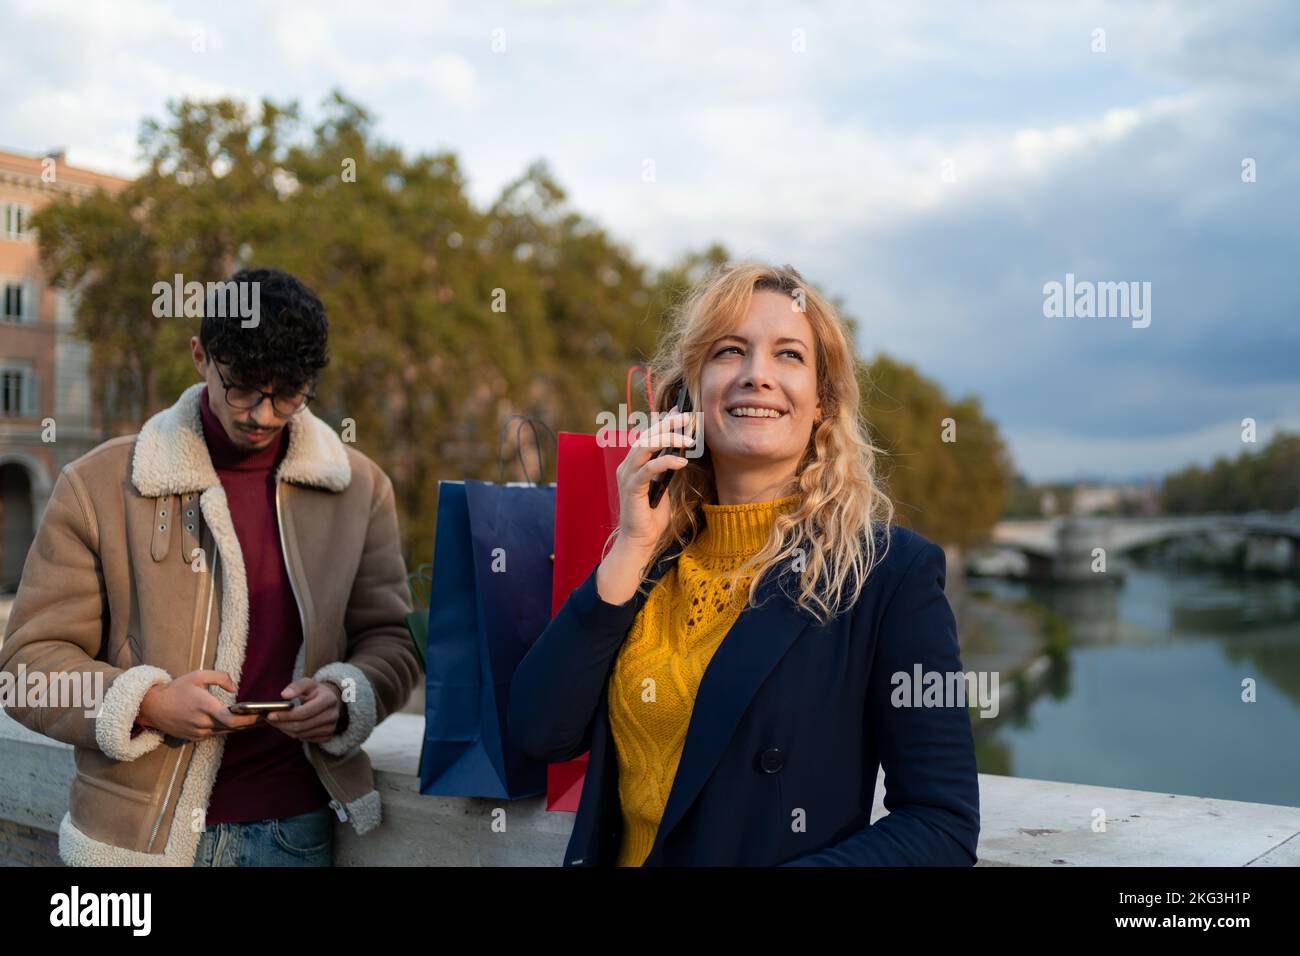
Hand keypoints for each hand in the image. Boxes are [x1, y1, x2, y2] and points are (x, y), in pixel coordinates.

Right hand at [137, 669, 262, 740]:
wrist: (152, 707)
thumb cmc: (177, 688)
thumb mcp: (198, 675)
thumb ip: (220, 677)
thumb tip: (235, 689)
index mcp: (205, 706)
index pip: (232, 720)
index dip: (249, 719)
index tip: (262, 714)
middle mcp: (202, 723)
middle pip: (233, 727)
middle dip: (250, 723)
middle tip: (266, 717)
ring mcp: (198, 733)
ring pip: (225, 732)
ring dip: (240, 727)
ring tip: (257, 720)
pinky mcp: (194, 738)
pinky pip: (215, 734)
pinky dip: (226, 729)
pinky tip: (238, 724)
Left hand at [266, 678, 342, 743]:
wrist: (331, 701)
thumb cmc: (316, 691)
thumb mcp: (308, 683)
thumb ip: (296, 686)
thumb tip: (284, 695)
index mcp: (328, 699)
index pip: (304, 712)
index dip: (286, 715)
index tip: (270, 714)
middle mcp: (332, 715)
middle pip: (301, 726)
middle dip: (282, 723)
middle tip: (268, 719)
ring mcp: (331, 728)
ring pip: (301, 734)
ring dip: (285, 729)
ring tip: (275, 721)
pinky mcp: (327, 736)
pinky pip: (305, 738)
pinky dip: (293, 733)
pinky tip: (287, 726)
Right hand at [615, 409, 694, 549]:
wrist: (641, 540)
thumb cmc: (652, 515)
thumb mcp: (664, 486)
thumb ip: (667, 468)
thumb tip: (680, 449)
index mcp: (633, 464)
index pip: (647, 435)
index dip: (663, 420)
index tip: (680, 410)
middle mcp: (627, 466)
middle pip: (645, 435)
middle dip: (667, 424)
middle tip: (687, 416)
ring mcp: (627, 476)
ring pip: (644, 446)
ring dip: (667, 439)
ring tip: (688, 439)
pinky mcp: (631, 488)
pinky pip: (648, 469)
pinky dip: (665, 462)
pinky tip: (681, 462)